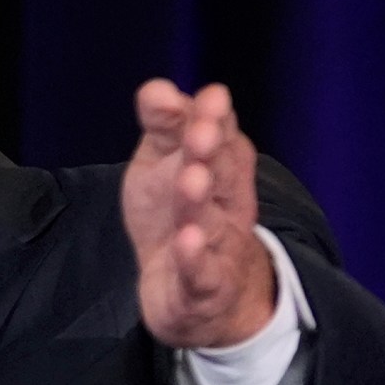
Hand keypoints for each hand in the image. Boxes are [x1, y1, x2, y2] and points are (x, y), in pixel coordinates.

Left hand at [123, 79, 276, 349]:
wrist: (193, 296)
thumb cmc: (176, 216)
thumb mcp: (162, 164)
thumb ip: (164, 126)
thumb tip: (157, 88)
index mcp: (220, 167)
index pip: (222, 137)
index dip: (214, 118)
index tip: (210, 98)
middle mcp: (226, 203)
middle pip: (222, 174)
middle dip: (211, 151)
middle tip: (200, 131)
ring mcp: (218, 246)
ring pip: (210, 221)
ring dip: (199, 200)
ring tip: (190, 179)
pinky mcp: (203, 287)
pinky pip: (201, 272)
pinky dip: (195, 258)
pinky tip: (186, 241)